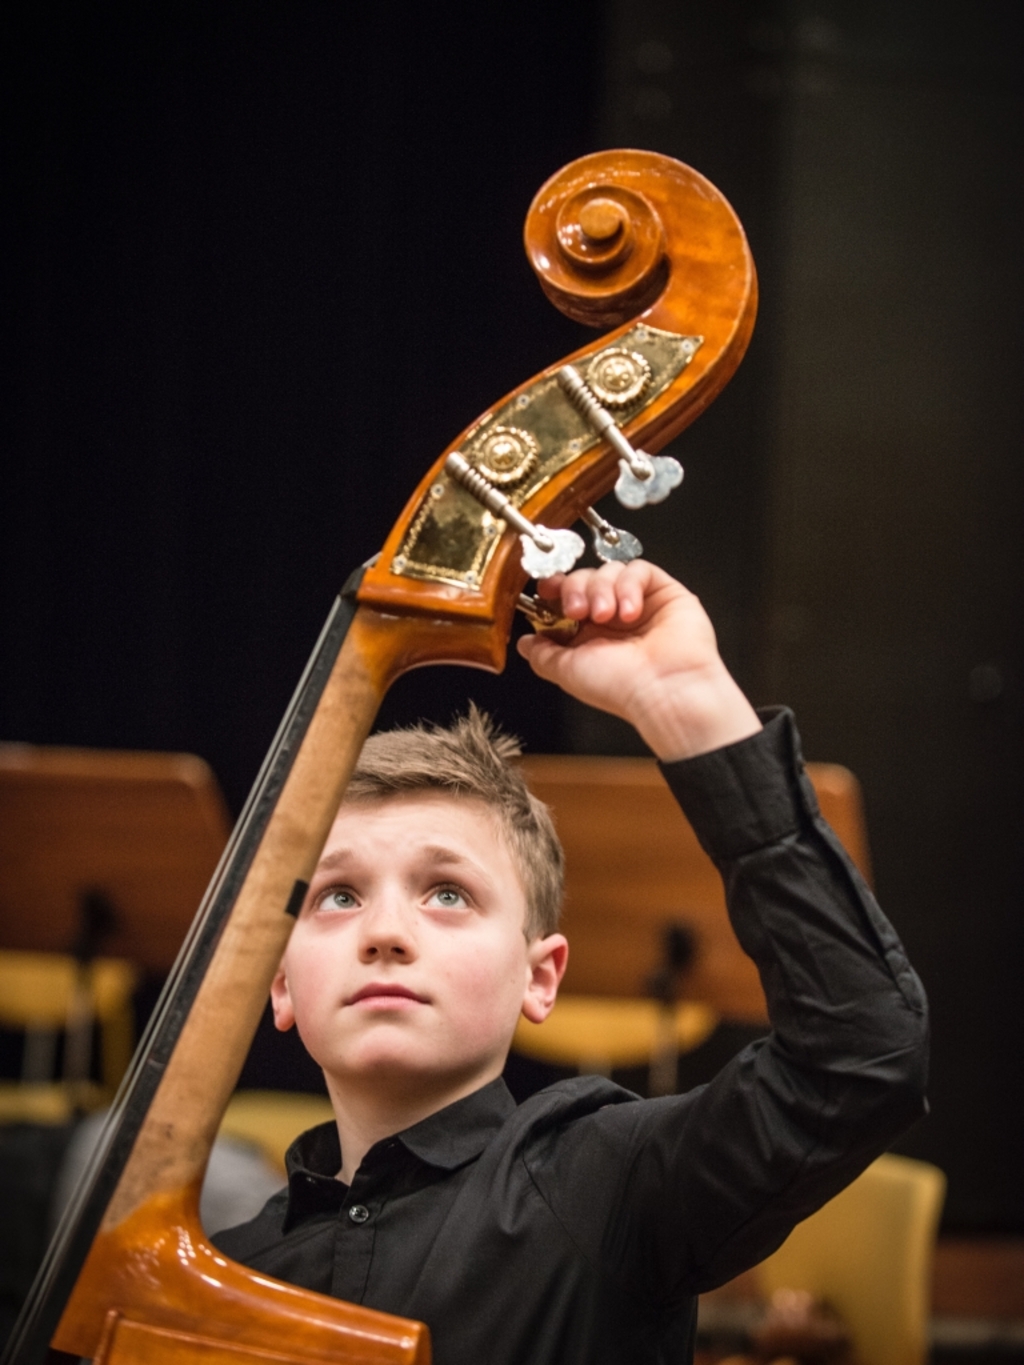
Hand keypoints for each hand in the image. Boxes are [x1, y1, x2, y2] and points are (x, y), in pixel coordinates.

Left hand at [516, 560, 760, 760]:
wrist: (664, 691)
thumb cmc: (622, 688)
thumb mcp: (567, 671)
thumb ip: (542, 655)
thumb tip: (525, 643)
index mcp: (590, 635)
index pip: (566, 597)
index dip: (554, 588)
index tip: (547, 590)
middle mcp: (613, 619)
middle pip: (584, 578)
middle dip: (576, 589)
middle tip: (578, 610)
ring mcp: (639, 604)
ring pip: (609, 571)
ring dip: (602, 589)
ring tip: (608, 615)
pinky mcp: (664, 593)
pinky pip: (639, 570)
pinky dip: (628, 585)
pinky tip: (630, 611)